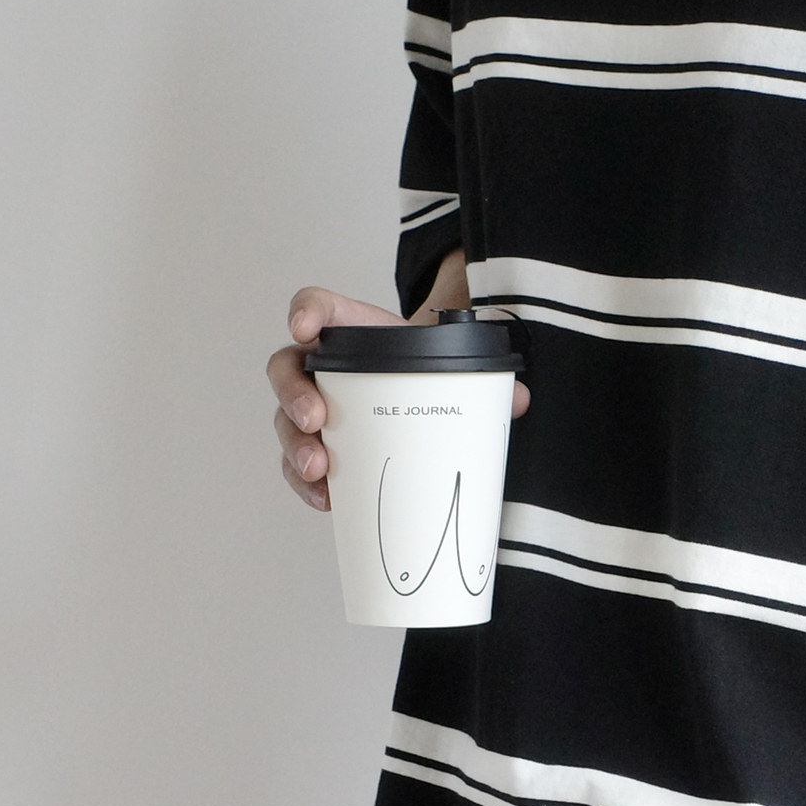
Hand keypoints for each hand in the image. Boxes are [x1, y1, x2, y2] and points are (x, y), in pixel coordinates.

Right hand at [266, 255, 527, 511]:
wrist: (423, 396)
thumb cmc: (424, 374)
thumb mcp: (448, 365)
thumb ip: (483, 379)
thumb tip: (519, 400)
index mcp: (350, 332)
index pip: (317, 307)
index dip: (304, 312)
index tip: (304, 328)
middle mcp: (321, 368)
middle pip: (287, 371)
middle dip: (294, 397)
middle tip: (317, 420)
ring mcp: (314, 408)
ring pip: (285, 422)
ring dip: (295, 448)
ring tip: (319, 470)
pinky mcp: (319, 448)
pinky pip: (297, 466)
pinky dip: (307, 485)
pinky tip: (326, 498)